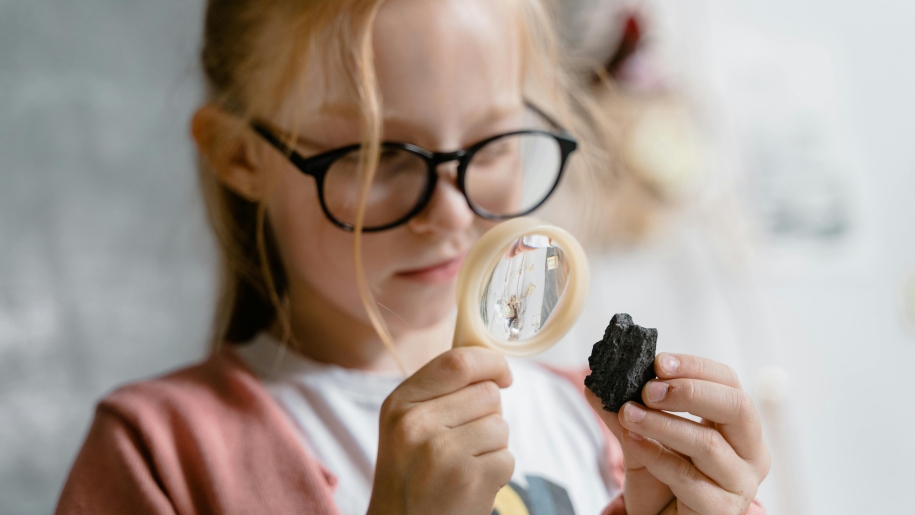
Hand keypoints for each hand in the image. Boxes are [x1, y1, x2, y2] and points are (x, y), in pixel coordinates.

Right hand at [367, 346, 514, 514]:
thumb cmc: (411, 475)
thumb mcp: (406, 426)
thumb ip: (439, 391)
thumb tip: (490, 362)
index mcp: (399, 403)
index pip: (458, 362)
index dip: (490, 362)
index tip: (502, 374)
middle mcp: (416, 424)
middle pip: (487, 393)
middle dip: (488, 414)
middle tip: (465, 441)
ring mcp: (443, 452)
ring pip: (500, 425)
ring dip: (493, 445)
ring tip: (465, 464)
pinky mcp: (470, 479)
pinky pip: (507, 457)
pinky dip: (497, 472)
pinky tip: (471, 483)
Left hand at [586, 353, 769, 514]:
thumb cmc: (663, 480)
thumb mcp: (644, 437)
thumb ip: (626, 410)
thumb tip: (594, 382)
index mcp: (738, 425)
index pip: (728, 383)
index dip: (695, 368)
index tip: (658, 362)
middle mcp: (750, 452)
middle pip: (736, 407)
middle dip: (689, 392)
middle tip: (649, 389)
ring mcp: (740, 483)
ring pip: (708, 443)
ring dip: (663, 424)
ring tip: (628, 412)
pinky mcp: (722, 510)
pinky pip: (689, 479)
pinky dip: (657, 456)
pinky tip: (633, 440)